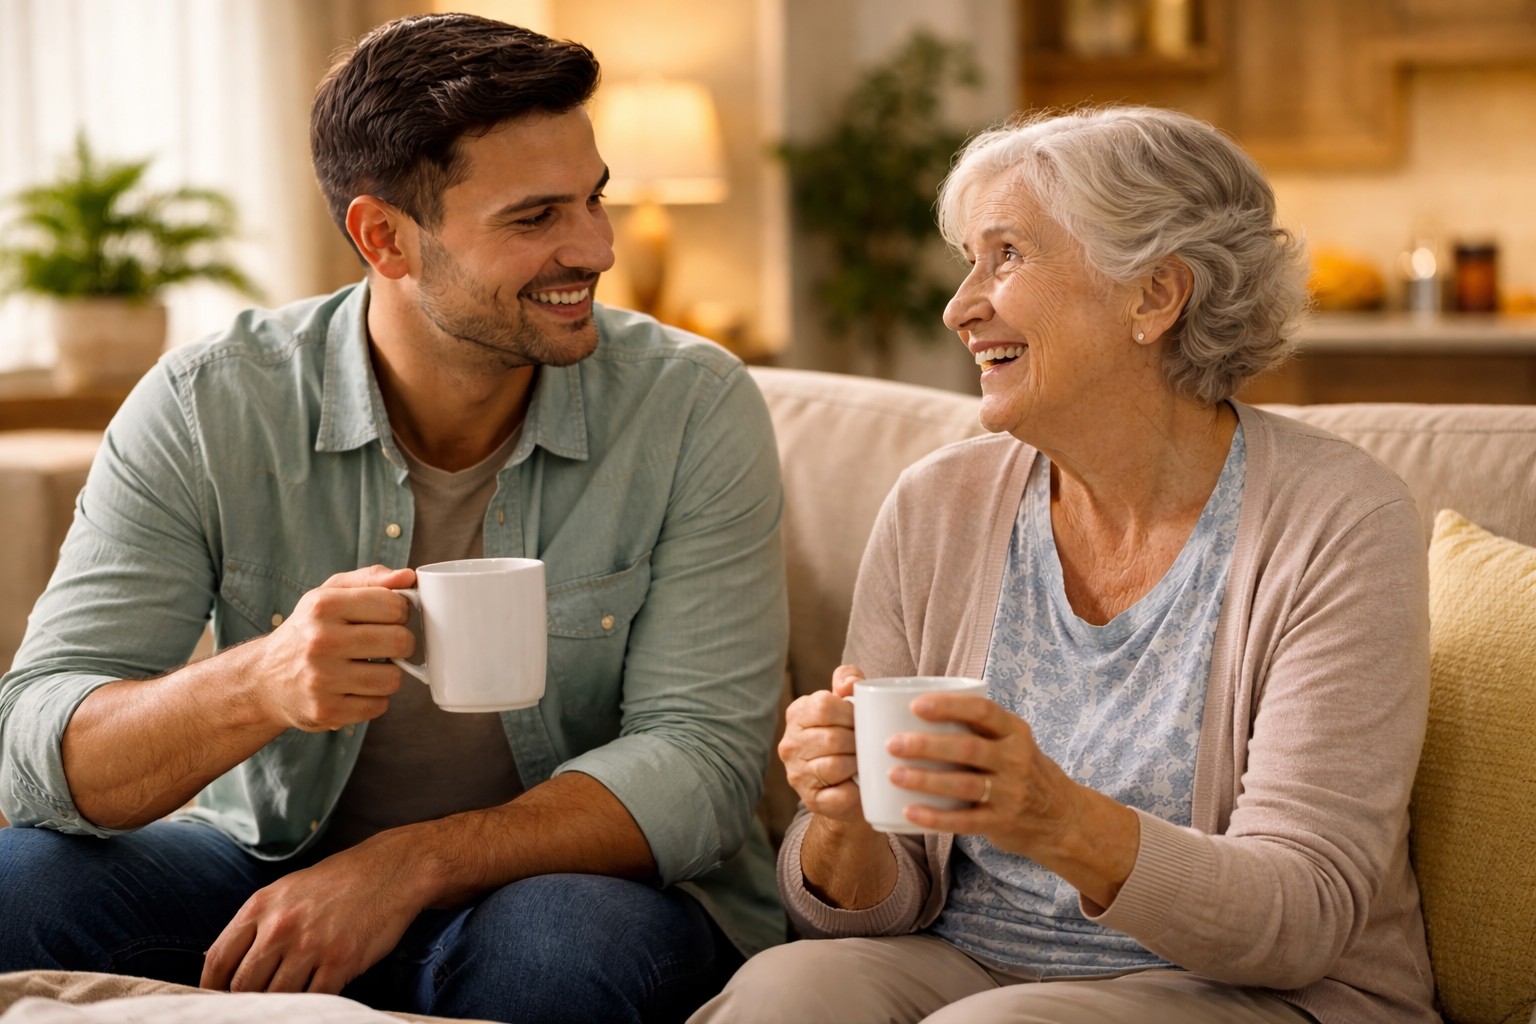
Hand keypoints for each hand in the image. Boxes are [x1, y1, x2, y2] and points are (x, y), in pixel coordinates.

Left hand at [201, 841, 424, 993]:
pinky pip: (313, 999)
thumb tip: (224, 965)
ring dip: (280, 1006)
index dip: (211, 989)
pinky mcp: (340, 962)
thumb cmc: (338, 882)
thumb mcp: (287, 891)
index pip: (218, 960)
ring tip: (286, 1006)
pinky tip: (314, 1001)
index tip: (217, 1001)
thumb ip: (256, 924)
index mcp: (261, 906)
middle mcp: (281, 927)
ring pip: (277, 997)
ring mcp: (311, 946)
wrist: (391, 869)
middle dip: (245, 1002)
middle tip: (254, 1007)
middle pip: (243, 986)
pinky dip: (311, 1006)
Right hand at [253, 565, 415, 731]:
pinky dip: (375, 699)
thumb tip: (407, 577)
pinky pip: (379, 706)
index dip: (401, 612)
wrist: (264, 680)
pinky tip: (357, 689)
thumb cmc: (308, 631)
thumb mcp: (329, 594)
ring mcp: (322, 679)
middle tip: (388, 645)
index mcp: (324, 605)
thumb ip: (370, 579)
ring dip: (390, 674)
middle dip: (402, 644)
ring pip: (393, 678)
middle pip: (400, 642)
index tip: (391, 618)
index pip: (393, 605)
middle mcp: (321, 641)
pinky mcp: (325, 711)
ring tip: (370, 667)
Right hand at [778, 665, 864, 824]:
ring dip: (858, 764)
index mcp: (797, 714)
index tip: (862, 721)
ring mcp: (796, 774)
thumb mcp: (850, 702)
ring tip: (866, 762)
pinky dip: (856, 791)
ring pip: (836, 765)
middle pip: (832, 737)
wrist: (852, 782)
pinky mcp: (810, 800)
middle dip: (858, 741)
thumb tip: (850, 684)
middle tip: (870, 744)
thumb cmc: (851, 735)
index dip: (850, 713)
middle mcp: (790, 744)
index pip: (824, 705)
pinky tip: (860, 785)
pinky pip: (840, 795)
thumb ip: (849, 680)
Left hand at [885, 692, 1139, 905]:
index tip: (915, 705)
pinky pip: (965, 821)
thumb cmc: (1023, 770)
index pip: (983, 711)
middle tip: (893, 743)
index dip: (949, 706)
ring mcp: (1011, 793)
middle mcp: (1016, 760)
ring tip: (893, 775)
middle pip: (968, 748)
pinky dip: (935, 817)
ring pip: (964, 784)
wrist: (1063, 818)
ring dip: (925, 780)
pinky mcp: (1003, 823)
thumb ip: (978, 729)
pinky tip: (910, 812)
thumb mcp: (1013, 742)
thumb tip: (914, 711)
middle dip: (927, 745)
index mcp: (1015, 732)